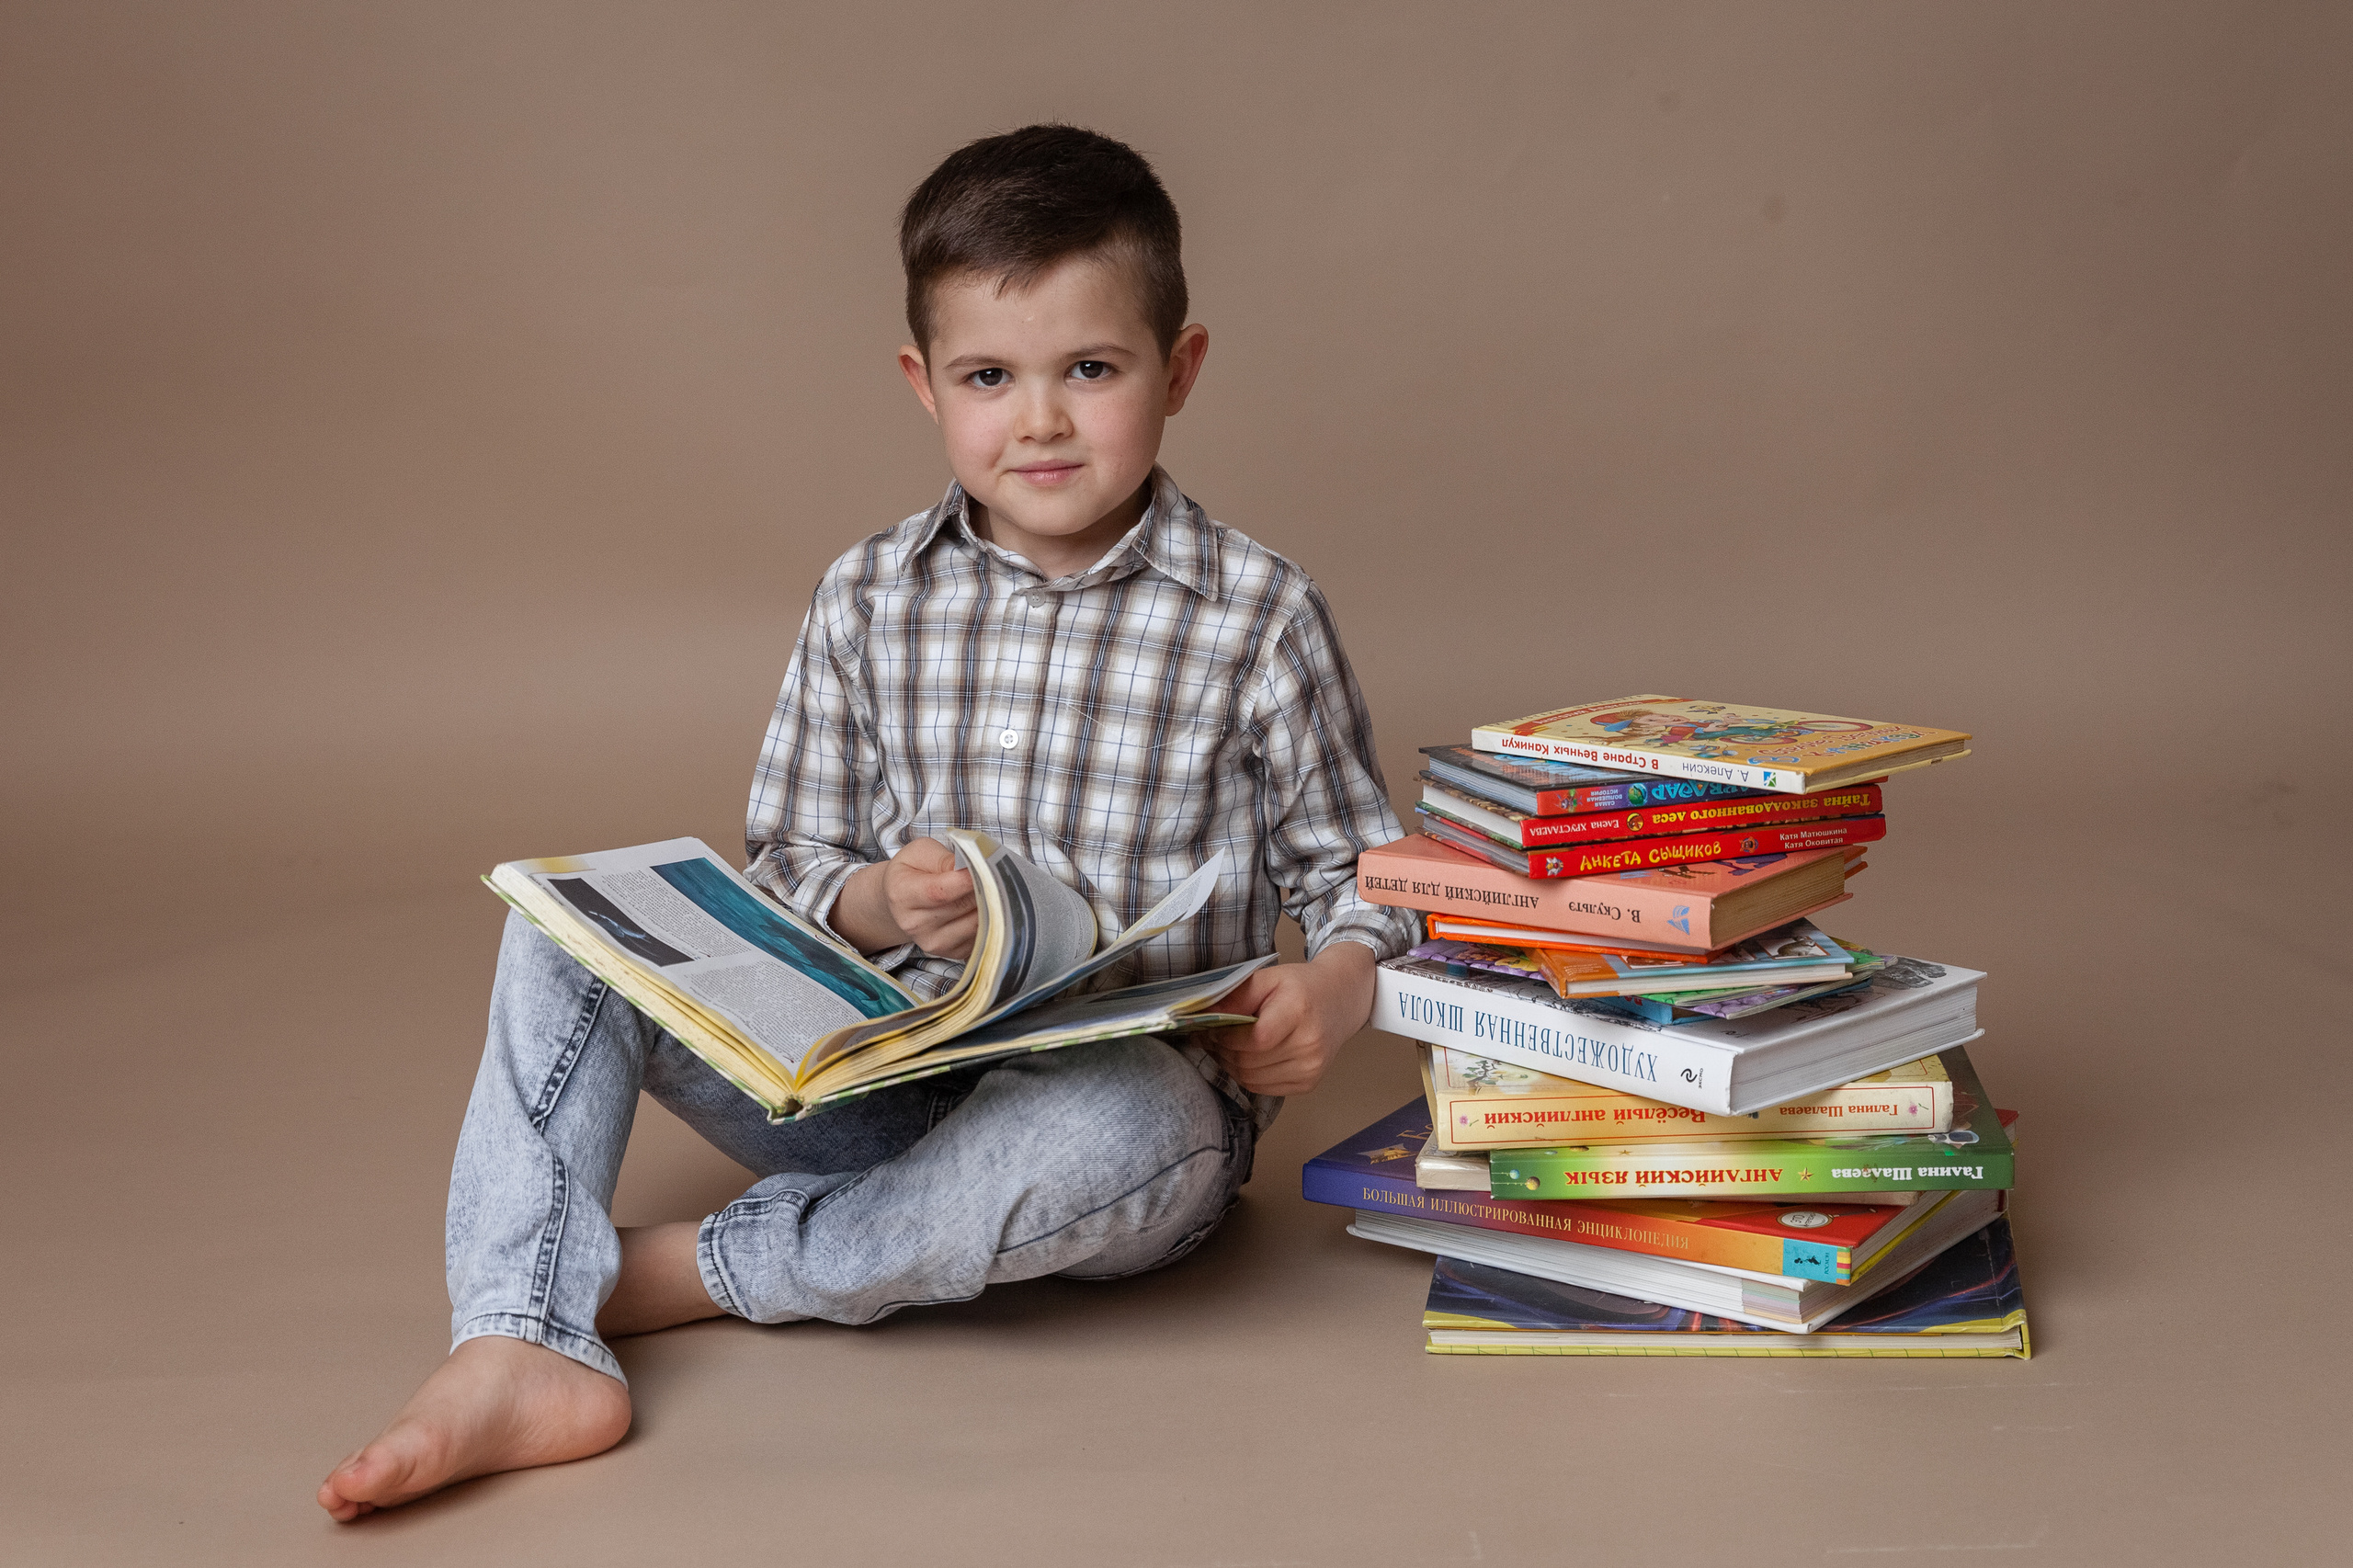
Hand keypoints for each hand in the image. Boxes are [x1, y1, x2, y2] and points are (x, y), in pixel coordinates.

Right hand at [828, 837, 977, 957]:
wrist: (902, 901)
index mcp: (902, 895)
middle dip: (984, 887)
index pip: (940, 892)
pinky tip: (982, 905)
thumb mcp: (920, 852)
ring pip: (976, 923)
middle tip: (995, 872)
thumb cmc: (912, 871)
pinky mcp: (951, 953)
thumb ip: (944, 858)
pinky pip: (981, 935)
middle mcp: (915, 924)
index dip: (966, 880)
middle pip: (962, 906)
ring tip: (991, 887)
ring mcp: (933, 942)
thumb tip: (971, 868)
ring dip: (990, 904)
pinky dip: (988, 920)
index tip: (985, 866)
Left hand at [1203, 941, 1376, 1096]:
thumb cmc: (1301, 987)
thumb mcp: (1268, 978)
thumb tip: (1204, 1015)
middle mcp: (1309, 1044)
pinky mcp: (1309, 1084)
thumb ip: (1236, 995)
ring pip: (1251, 1078)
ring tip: (1226, 1047)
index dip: (1227, 1038)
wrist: (1341, 1001)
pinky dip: (1246, 1075)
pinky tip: (1245, 1058)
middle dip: (1222, 1051)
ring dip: (1230, 1065)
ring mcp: (1311, 1068)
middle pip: (1250, 1061)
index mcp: (1299, 1011)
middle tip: (1211, 1037)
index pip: (1256, 1038)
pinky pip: (1263, 1088)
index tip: (1212, 1029)